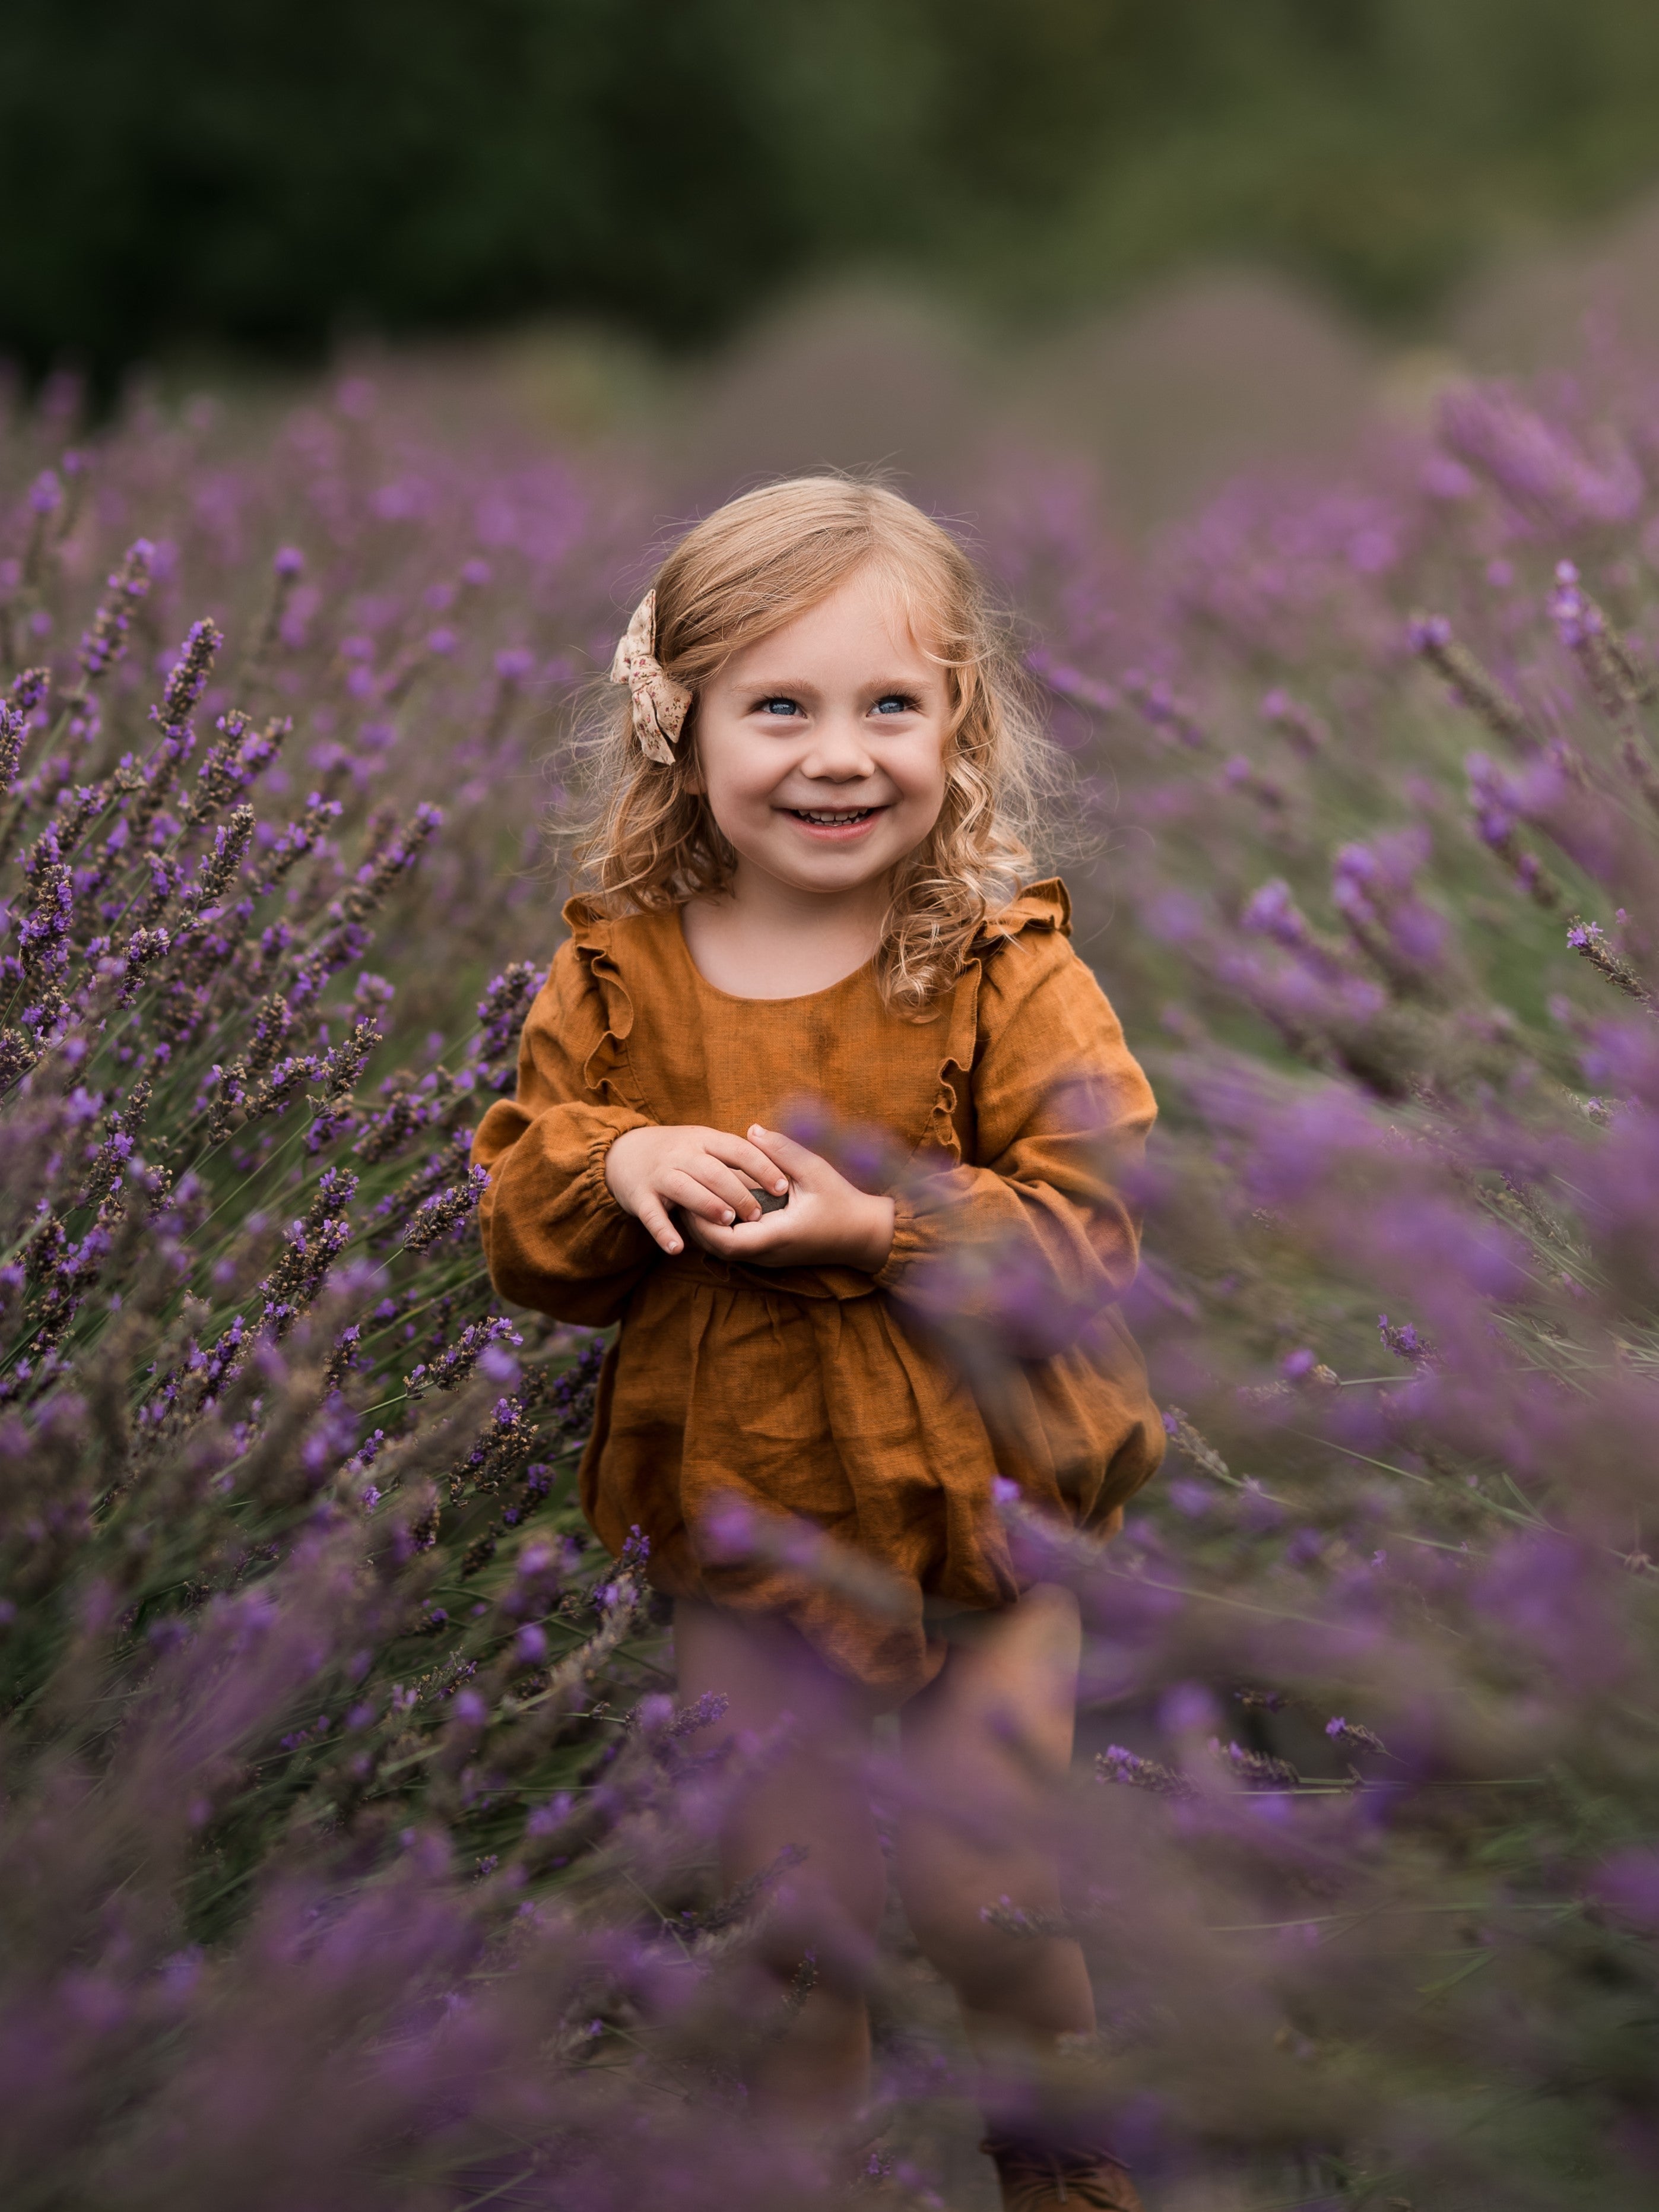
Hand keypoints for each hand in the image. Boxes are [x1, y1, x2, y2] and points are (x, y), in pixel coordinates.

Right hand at [605, 1123, 790, 1255]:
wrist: (624, 1152)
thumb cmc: (678, 1153)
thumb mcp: (705, 1143)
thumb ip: (734, 1154)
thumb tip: (779, 1166)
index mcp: (704, 1139)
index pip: (738, 1150)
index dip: (762, 1167)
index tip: (783, 1187)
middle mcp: (682, 1154)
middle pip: (713, 1171)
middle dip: (738, 1193)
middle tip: (759, 1214)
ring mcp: (659, 1175)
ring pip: (685, 1189)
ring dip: (707, 1206)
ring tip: (728, 1223)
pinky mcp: (640, 1196)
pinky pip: (652, 1215)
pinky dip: (663, 1232)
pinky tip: (677, 1248)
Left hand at [684, 1124, 895, 1273]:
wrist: (863, 1235)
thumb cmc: (842, 1202)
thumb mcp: (816, 1171)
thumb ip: (783, 1151)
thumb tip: (752, 1130)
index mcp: (776, 1235)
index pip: (726, 1240)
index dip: (703, 1220)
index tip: (694, 1193)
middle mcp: (767, 1252)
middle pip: (716, 1249)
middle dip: (696, 1223)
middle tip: (685, 1191)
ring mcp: (767, 1257)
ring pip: (722, 1250)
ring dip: (706, 1227)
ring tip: (695, 1195)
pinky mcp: (769, 1253)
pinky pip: (734, 1246)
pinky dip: (719, 1229)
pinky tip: (716, 1204)